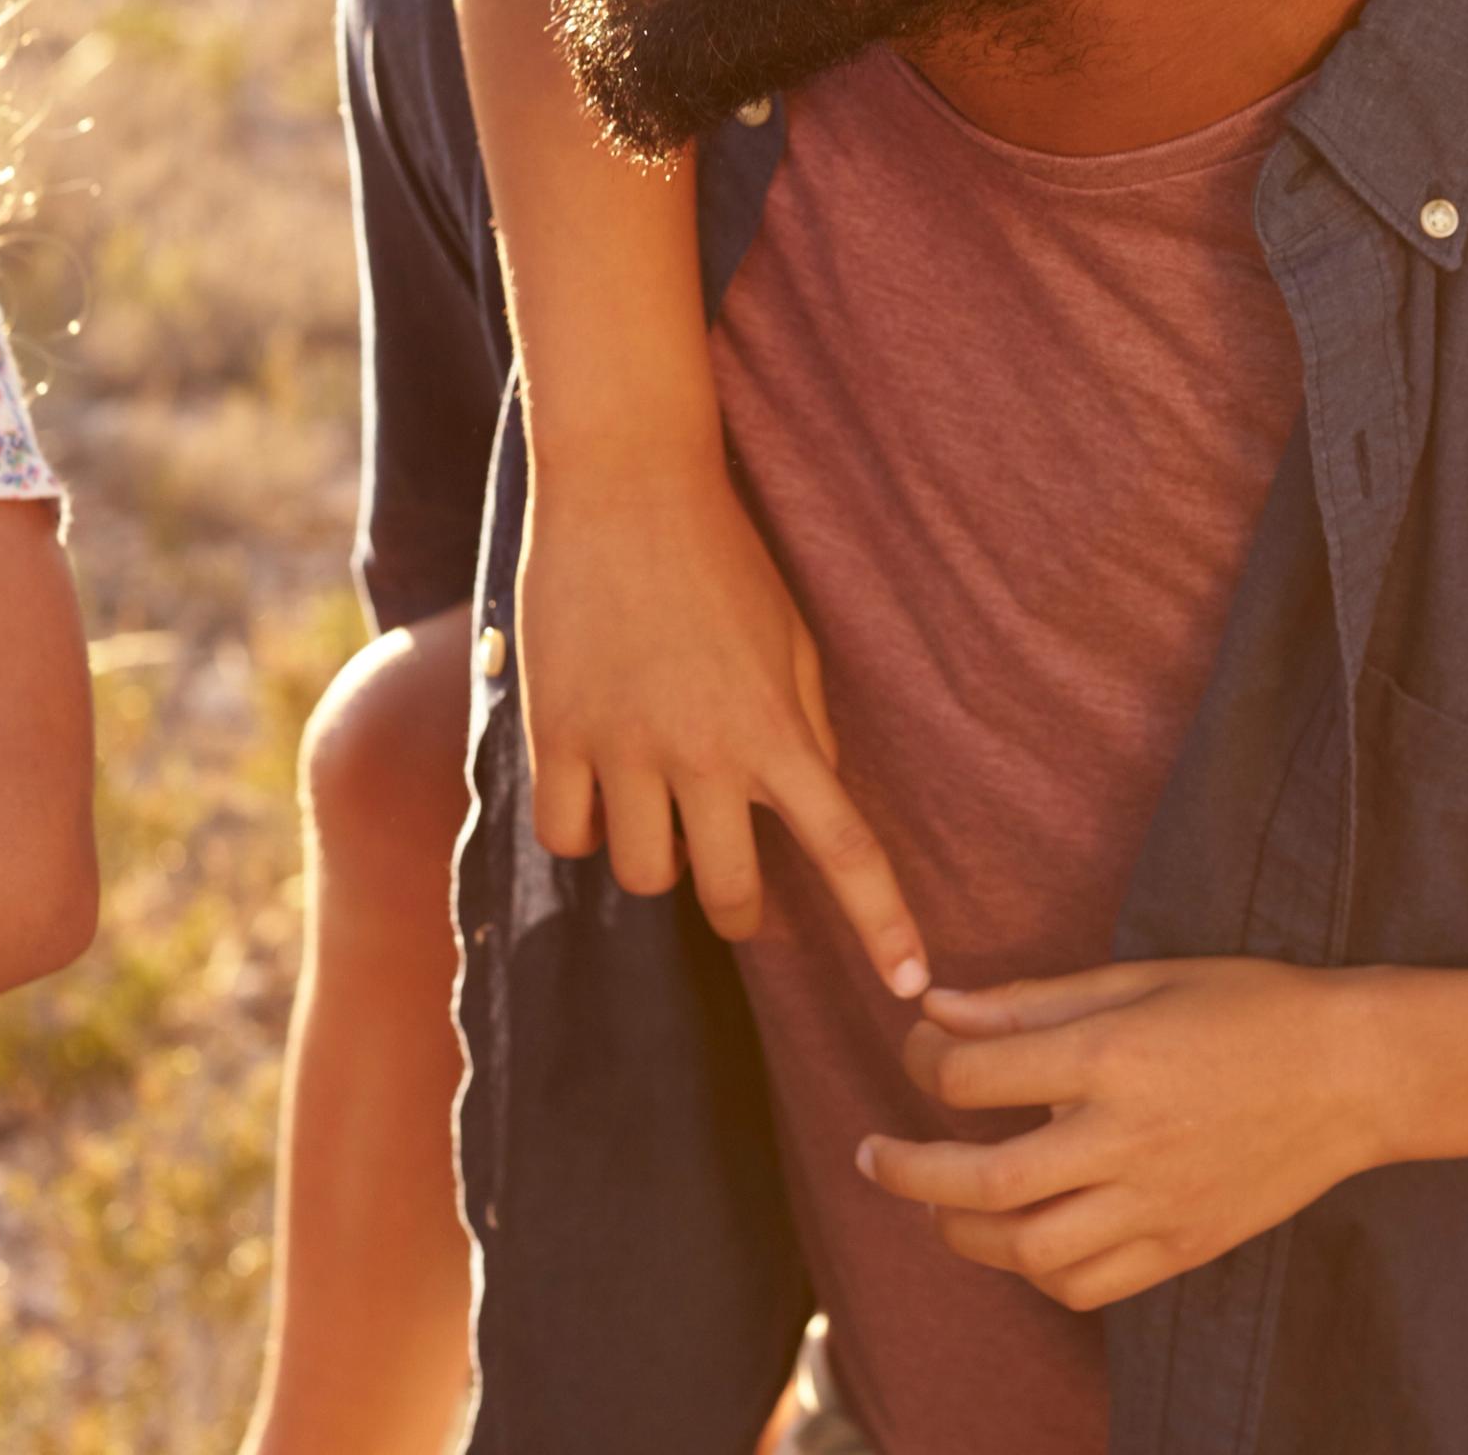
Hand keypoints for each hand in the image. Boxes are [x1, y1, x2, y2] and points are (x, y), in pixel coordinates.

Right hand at [517, 443, 927, 994]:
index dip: (883, 927)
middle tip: (739, 893)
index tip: (911, 985)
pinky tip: (592, 790)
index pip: (847, 850)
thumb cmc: (722, 555)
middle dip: (741, 910)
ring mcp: (625, 748)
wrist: (627, 483)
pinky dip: (581, 830)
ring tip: (655, 809)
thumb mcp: (793, 638)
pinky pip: (566, 836)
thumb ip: (806, 726)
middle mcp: (704, 753)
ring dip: (656, 858)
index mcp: (778, 730)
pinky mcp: (556, 733)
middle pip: (729, 896)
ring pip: (643, 876)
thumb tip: (814, 797)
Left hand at [858, 959, 1389, 1310]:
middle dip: (909, 1170)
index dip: (924, 1061)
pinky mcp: (1183, 1246)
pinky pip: (1088, 1286)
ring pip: (1029, 1250)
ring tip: (939, 1204)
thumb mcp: (1141, 978)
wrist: (1355, 1073)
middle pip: (984, 1179)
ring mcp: (1157, 1203)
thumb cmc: (1250, 1006)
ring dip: (962, 1231)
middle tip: (872, 1156)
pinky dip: (1037, 1272)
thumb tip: (938, 1007)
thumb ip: (1033, 1001)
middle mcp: (1127, 1138)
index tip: (920, 1050)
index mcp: (1112, 1056)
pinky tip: (1022, 1239)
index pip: (976, 1076)